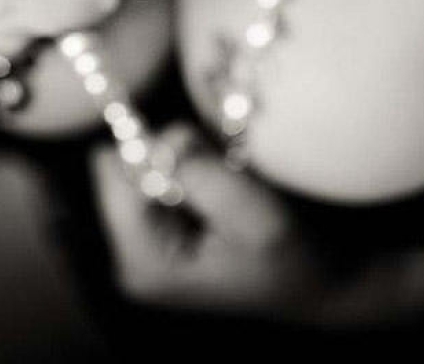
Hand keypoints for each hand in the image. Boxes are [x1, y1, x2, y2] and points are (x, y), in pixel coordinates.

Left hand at [92, 122, 327, 318]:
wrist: (306, 286)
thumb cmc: (284, 258)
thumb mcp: (252, 214)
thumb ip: (203, 174)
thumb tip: (165, 137)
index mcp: (143, 261)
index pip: (116, 178)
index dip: (156, 152)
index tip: (202, 155)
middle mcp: (129, 255)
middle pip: (120, 168)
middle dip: (168, 156)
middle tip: (216, 172)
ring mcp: (141, 244)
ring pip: (141, 165)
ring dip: (184, 160)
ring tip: (224, 185)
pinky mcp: (156, 231)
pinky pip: (158, 175)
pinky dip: (190, 170)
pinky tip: (218, 191)